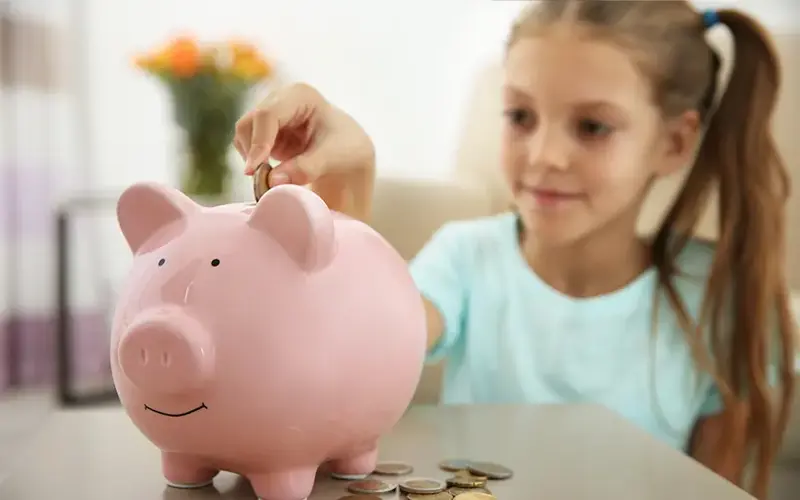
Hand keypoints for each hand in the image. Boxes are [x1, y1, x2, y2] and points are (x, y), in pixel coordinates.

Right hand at [234, 83, 374, 188]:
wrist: (349, 155)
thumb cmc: (346, 150)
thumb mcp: (332, 159)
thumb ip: (305, 168)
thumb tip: (272, 181)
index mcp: (300, 95)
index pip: (268, 114)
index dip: (258, 142)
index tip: (254, 169)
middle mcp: (280, 99)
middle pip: (249, 123)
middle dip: (253, 152)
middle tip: (262, 180)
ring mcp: (271, 115)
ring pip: (244, 135)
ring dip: (252, 158)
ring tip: (274, 177)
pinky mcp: (265, 133)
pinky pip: (248, 146)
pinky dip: (255, 162)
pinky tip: (273, 173)